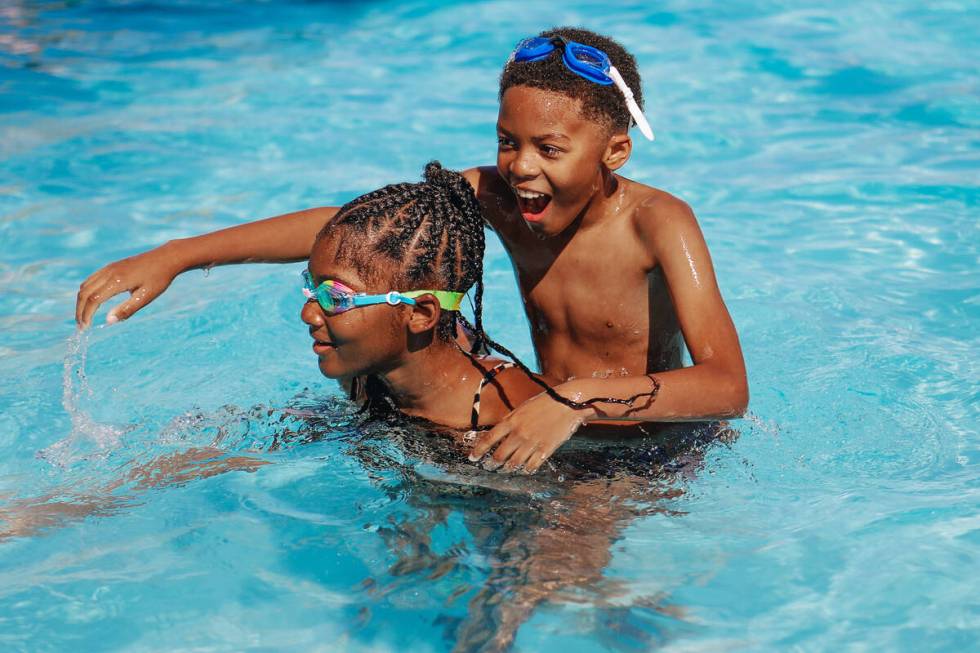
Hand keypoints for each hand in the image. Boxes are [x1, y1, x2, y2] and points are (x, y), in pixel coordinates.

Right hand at [75, 244, 182, 327]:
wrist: (166, 258)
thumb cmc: (159, 278)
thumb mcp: (146, 296)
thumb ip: (127, 309)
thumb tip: (108, 321)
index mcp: (117, 281)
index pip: (93, 300)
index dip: (86, 315)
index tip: (85, 328)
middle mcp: (109, 272)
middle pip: (84, 293)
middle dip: (80, 310)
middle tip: (81, 326)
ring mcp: (109, 268)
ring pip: (86, 285)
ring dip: (81, 302)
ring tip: (84, 317)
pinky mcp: (111, 266)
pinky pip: (92, 279)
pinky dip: (86, 292)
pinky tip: (91, 302)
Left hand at [468, 388, 592, 473]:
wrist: (568, 403)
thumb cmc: (544, 403)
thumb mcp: (522, 408)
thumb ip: (510, 420)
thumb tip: (499, 432)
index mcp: (511, 421)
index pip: (489, 439)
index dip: (478, 450)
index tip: (473, 458)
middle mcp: (519, 433)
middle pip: (499, 455)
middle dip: (492, 464)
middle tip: (490, 467)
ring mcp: (532, 443)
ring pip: (514, 464)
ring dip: (507, 469)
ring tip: (505, 470)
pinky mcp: (546, 450)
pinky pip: (531, 466)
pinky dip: (526, 470)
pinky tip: (524, 469)